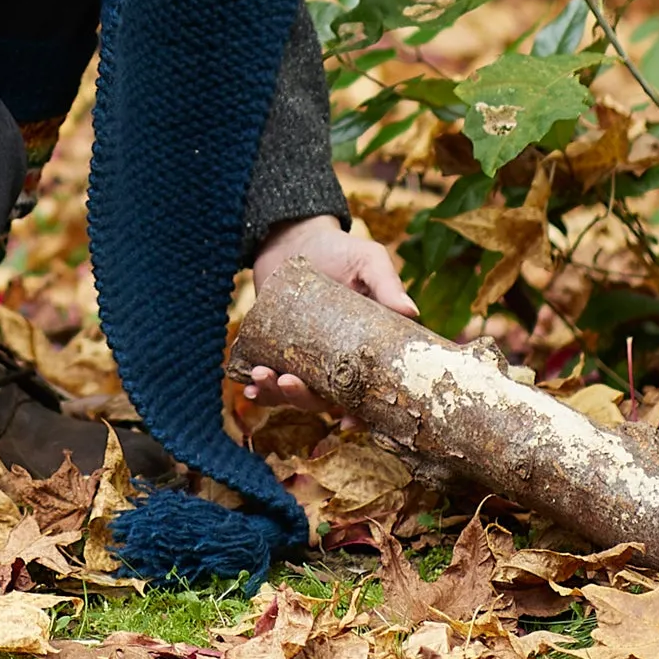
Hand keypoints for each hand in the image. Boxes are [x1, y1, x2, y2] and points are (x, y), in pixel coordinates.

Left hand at [239, 216, 416, 412]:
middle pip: (326, 398)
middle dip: (306, 399)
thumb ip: (386, 284)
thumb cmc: (340, 250)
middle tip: (289, 382)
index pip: (369, 391)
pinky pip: (271, 379)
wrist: (295, 237)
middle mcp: (337, 362)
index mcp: (367, 350)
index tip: (348, 421)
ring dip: (279, 394)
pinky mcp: (278, 350)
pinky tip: (249, 385)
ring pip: (297, 393)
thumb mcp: (368, 261)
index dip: (362, 413)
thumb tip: (410, 311)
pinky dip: (260, 388)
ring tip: (262, 376)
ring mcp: (307, 359)